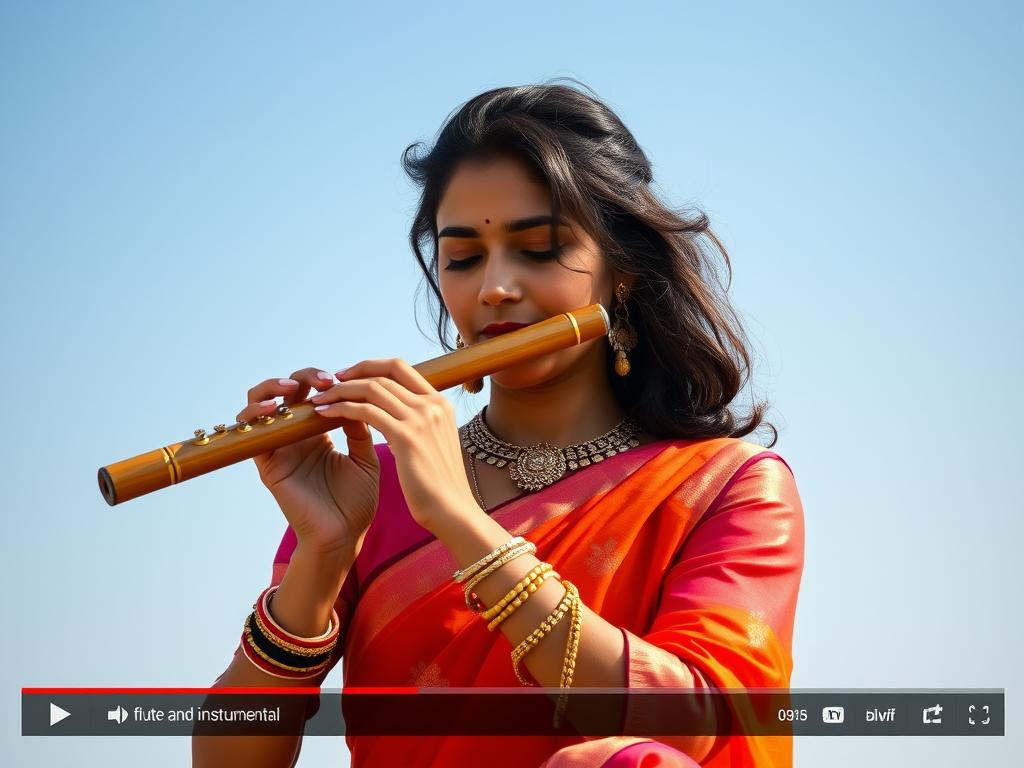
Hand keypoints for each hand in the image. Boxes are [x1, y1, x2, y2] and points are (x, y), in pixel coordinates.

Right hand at [238, 368, 379, 555]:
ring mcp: (279, 448)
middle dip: (303, 376)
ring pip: (260, 403)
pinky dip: (254, 414)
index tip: (345, 380)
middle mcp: (296, 436)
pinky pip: (250, 432)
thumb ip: (359, 428)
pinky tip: (274, 408)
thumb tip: (357, 396)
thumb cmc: (356, 503)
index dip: (326, 380)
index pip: (315, 393)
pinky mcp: (267, 463)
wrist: (343, 536)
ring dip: (272, 387)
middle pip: (288, 391)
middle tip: (324, 380)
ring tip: (292, 387)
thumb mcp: (364, 458)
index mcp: (320, 433)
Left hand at [310, 358, 478, 530]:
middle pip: (384, 373)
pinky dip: (342, 409)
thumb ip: (417, 422)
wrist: (451, 510)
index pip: (400, 367)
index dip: (370, 366)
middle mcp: (432, 404)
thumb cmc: (439, 484)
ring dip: (341, 391)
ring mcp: (421, 418)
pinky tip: (325, 415)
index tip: (349, 375)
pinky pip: (365, 412)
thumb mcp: (432, 442)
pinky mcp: (406, 436)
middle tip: (329, 384)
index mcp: (439, 402)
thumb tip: (393, 413)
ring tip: (320, 401)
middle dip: (352, 374)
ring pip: (372, 388)